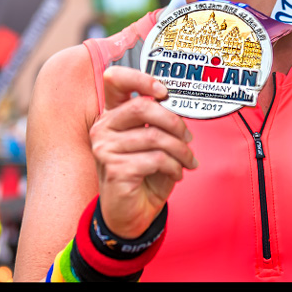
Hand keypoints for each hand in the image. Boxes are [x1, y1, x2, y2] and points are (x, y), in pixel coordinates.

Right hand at [90, 65, 196, 238]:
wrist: (132, 213)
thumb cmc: (144, 173)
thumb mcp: (153, 142)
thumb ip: (159, 121)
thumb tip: (180, 109)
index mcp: (113, 114)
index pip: (115, 79)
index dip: (141, 79)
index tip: (164, 92)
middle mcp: (103, 127)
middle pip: (143, 107)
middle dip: (174, 122)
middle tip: (188, 138)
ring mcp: (105, 148)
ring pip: (155, 137)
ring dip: (181, 151)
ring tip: (188, 161)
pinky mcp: (115, 169)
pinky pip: (156, 159)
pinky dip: (174, 167)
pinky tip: (176, 174)